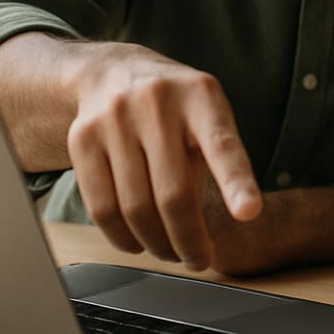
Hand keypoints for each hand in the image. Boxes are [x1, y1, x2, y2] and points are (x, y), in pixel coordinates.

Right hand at [65, 42, 261, 269]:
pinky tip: (137, 242)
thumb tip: (204, 231)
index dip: (237, 182)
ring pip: (136, 207)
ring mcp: (115, 119)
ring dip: (157, 243)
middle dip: (189, 240)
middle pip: (173, 194)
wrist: (113, 72)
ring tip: (171, 252)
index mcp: (201, 96)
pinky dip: (122, 237)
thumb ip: (214, 159)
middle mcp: (157, 102)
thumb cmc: (175, 107)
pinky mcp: (83, 138)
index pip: (222, 145)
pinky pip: (102, 207)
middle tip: (199, 260)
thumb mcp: (206, 115)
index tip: (249, 212)